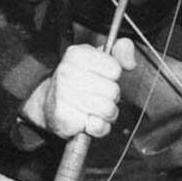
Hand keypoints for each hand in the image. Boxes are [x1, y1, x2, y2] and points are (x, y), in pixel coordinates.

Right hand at [20, 38, 136, 138]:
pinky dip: (98, 127)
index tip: (101, 77)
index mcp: (77, 55)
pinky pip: (99, 127)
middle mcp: (67, 73)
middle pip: (113, 91)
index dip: (112, 76)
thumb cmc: (79, 80)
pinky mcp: (65, 119)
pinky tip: (87, 119)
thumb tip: (131, 62)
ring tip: (94, 108)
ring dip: (106, 114)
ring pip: (109, 110)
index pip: (115, 69)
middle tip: (97, 95)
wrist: (50, 103)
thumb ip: (121, 53)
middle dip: (111, 97)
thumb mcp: (99, 59)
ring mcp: (64, 96)